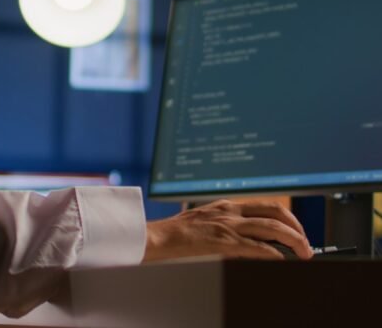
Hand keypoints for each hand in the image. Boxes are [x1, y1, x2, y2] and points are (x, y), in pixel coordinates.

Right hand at [143, 199, 312, 261]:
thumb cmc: (178, 233)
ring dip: (293, 240)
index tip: (296, 231)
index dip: (287, 217)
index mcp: (228, 205)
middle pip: (275, 211)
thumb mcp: (206, 222)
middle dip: (296, 227)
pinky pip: (256, 247)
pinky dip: (273, 253)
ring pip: (271, 227)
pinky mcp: (223, 241)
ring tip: (304, 252)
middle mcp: (231, 211)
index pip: (266, 205)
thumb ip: (227, 225)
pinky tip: (281, 260)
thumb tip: (248, 239)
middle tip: (306, 243)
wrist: (159, 236)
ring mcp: (228, 225)